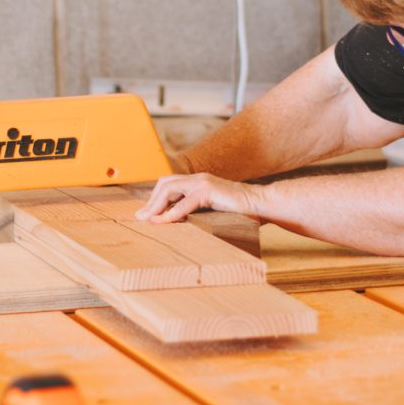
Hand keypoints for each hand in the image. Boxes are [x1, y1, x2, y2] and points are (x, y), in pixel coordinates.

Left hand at [134, 173, 260, 223]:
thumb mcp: (214, 212)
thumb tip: (182, 225)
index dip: (155, 199)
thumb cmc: (241, 211)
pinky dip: (171, 213)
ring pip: (170, 188)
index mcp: (199, 182)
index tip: (147, 215)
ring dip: (156, 205)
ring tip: (148, 220)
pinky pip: (185, 202)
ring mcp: (203, 182)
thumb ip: (198, 214)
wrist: (262, 204)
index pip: (169, 185)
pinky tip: (163, 222)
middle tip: (141, 218)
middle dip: (151, 201)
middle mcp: (198, 178)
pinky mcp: (210, 191)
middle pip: (165, 183)